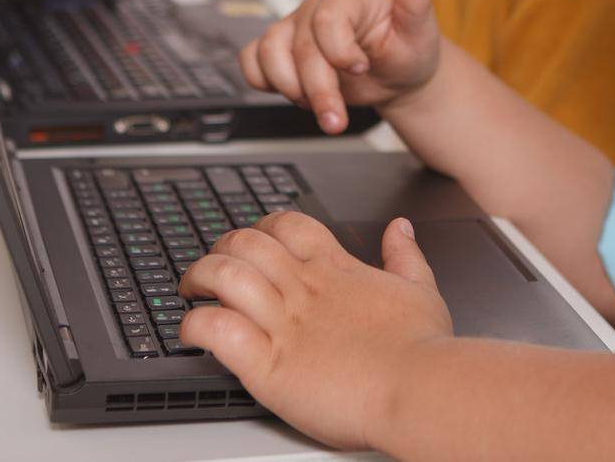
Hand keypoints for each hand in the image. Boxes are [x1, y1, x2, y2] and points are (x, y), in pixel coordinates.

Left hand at [178, 212, 453, 450]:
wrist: (419, 389)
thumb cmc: (423, 349)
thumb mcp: (421, 289)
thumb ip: (406, 256)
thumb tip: (400, 228)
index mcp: (336, 271)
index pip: (288, 225)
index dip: (262, 226)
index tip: (253, 241)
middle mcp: (304, 290)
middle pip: (246, 242)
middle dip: (220, 248)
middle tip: (211, 266)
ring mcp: (284, 324)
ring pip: (224, 275)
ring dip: (199, 277)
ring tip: (191, 291)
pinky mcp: (267, 365)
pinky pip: (216, 329)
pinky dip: (194, 325)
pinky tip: (192, 333)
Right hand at [239, 0, 441, 133]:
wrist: (397, 75)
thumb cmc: (407, 48)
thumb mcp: (419, 30)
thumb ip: (417, 3)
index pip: (327, 19)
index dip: (339, 51)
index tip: (361, 68)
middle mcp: (315, 10)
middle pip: (301, 48)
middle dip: (319, 90)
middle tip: (336, 119)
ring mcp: (294, 29)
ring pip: (268, 52)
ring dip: (290, 89)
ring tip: (319, 109)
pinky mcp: (280, 52)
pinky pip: (252, 60)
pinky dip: (263, 81)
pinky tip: (294, 94)